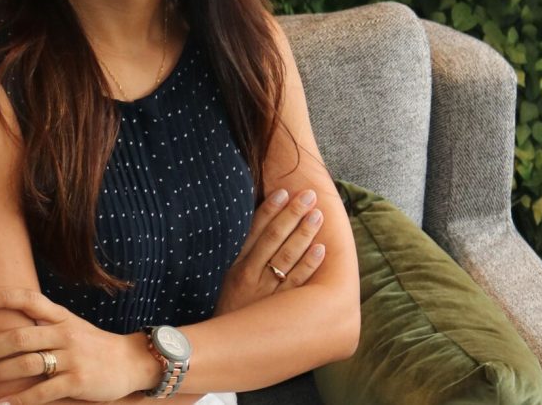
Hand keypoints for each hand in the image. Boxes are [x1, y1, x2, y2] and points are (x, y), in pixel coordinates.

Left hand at [0, 288, 150, 403]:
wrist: (130, 361)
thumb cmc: (93, 344)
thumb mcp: (71, 325)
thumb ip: (45, 323)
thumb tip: (8, 323)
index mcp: (61, 317)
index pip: (29, 300)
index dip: (3, 297)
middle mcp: (64, 333)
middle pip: (19, 337)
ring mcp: (71, 358)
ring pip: (26, 364)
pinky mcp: (77, 381)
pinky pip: (42, 392)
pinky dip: (19, 400)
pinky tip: (1, 404)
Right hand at [214, 188, 325, 315]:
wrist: (220, 349)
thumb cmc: (228, 310)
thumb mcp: (225, 281)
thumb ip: (241, 256)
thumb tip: (259, 228)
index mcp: (235, 266)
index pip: (254, 231)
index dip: (269, 210)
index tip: (283, 191)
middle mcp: (250, 275)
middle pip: (273, 238)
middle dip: (291, 214)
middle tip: (308, 195)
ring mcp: (266, 293)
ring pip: (287, 257)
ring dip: (303, 234)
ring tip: (317, 215)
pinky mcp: (280, 310)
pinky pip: (297, 284)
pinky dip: (309, 265)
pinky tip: (321, 249)